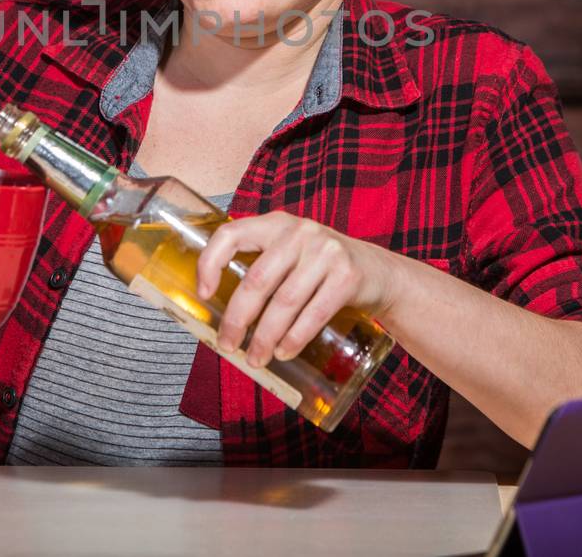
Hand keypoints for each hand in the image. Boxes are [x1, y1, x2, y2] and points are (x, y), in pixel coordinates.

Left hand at [195, 212, 399, 368]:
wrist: (378, 272)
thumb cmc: (321, 269)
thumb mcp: (290, 255)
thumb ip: (261, 269)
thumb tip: (220, 315)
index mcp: (275, 224)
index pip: (231, 234)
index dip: (210, 263)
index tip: (203, 294)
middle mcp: (299, 232)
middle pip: (257, 280)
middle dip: (237, 319)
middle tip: (227, 345)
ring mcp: (326, 251)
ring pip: (284, 302)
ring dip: (265, 336)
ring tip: (255, 358)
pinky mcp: (347, 275)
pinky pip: (314, 313)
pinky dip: (295, 338)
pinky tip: (284, 351)